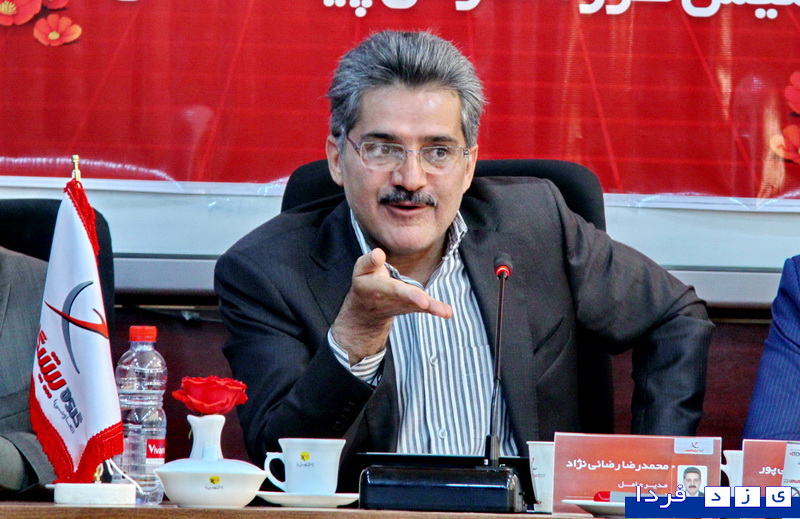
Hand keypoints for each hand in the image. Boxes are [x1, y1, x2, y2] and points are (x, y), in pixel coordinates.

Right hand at [331, 248, 451, 363]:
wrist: (366, 310)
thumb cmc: (365, 282)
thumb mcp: (361, 269)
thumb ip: (369, 261)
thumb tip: (379, 253)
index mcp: (379, 288)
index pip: (395, 290)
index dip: (409, 294)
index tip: (423, 300)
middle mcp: (392, 299)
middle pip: (408, 299)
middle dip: (420, 302)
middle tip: (429, 305)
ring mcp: (403, 305)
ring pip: (418, 306)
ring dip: (433, 308)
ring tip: (446, 312)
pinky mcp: (411, 306)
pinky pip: (424, 308)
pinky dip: (437, 309)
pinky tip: (448, 312)